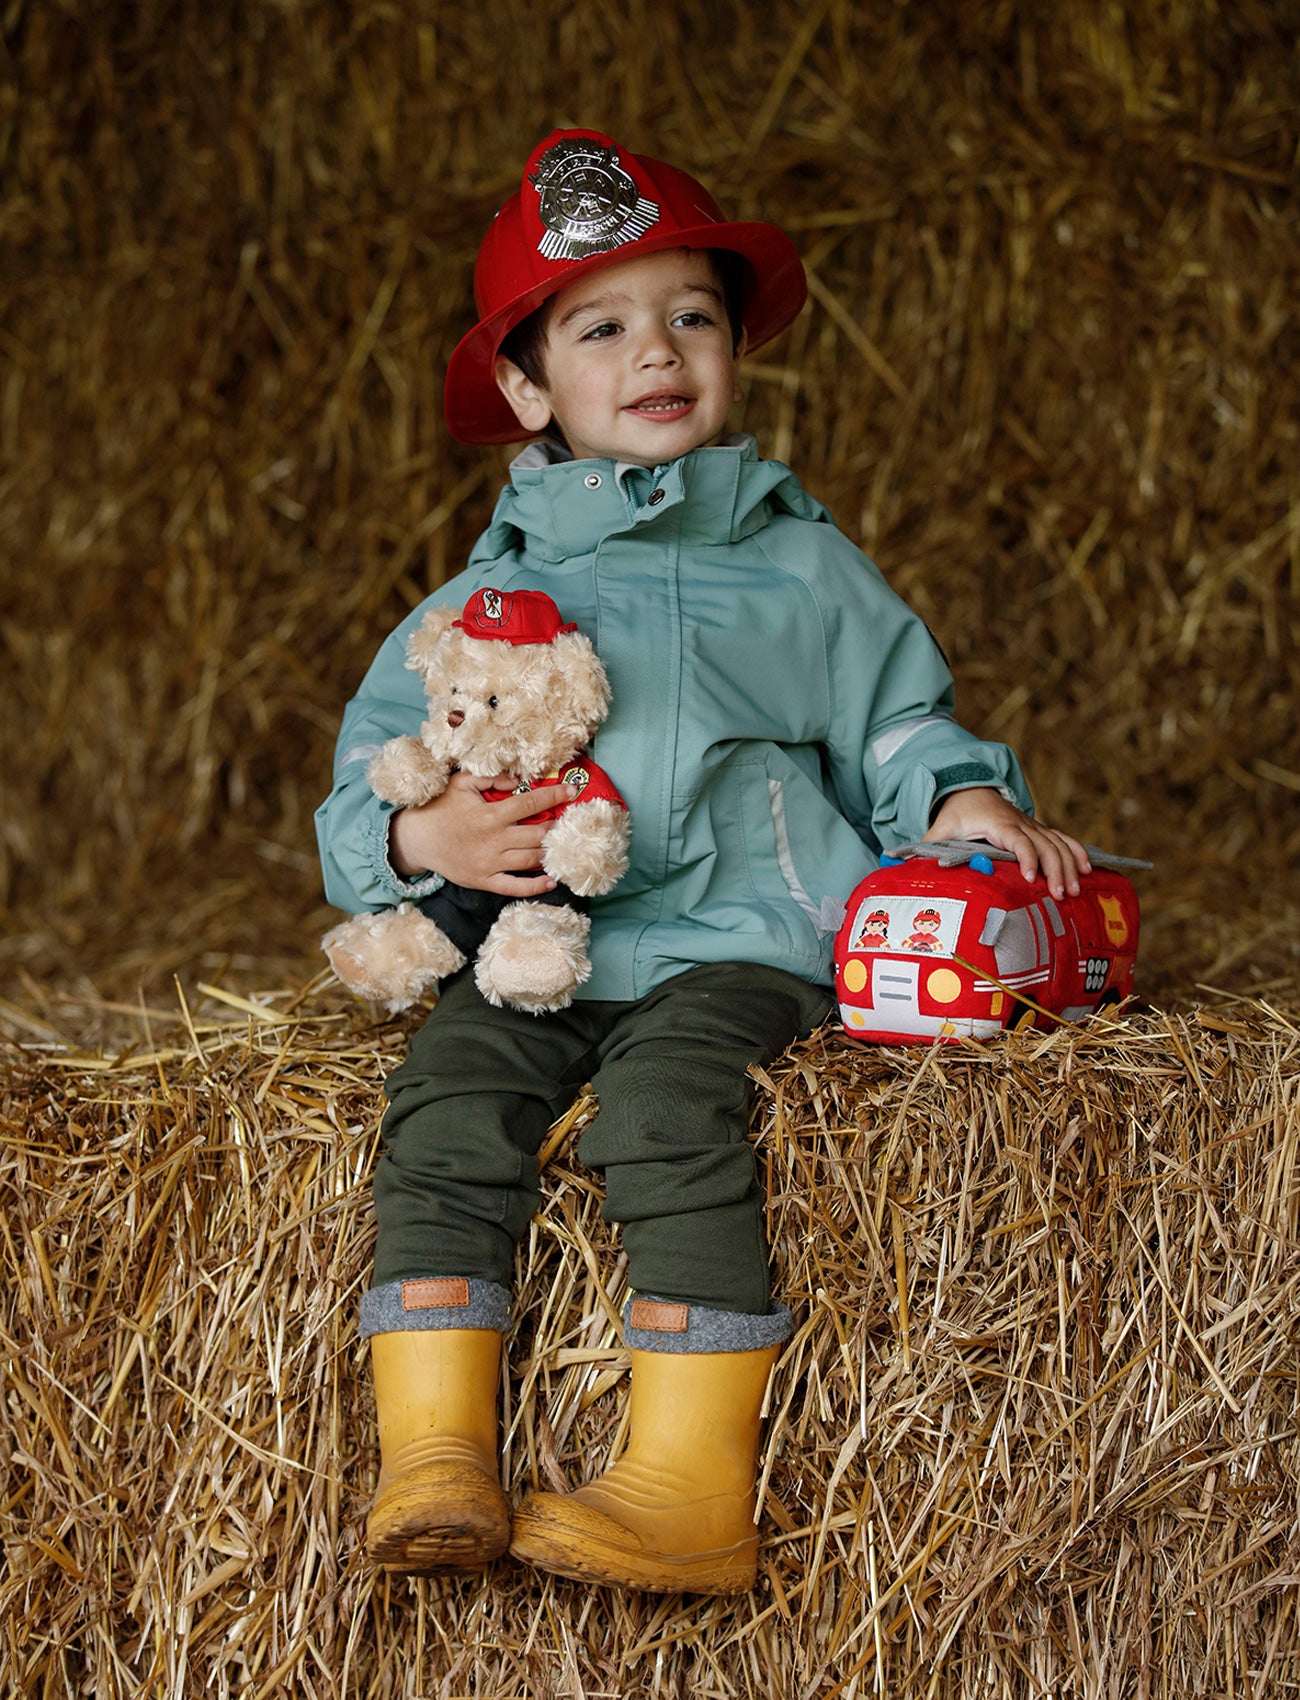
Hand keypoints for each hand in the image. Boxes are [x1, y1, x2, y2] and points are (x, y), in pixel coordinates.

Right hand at [388, 771, 577, 896]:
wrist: (416, 839)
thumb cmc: (440, 808)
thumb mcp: (461, 784)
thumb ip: (490, 779)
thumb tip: (518, 781)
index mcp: (490, 814)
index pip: (530, 803)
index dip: (554, 796)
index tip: (573, 792)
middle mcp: (494, 840)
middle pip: (537, 834)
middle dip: (558, 827)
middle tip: (572, 822)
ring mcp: (490, 862)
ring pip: (530, 859)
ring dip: (551, 853)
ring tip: (565, 846)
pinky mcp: (484, 879)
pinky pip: (514, 886)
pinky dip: (535, 886)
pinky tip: (552, 880)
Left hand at [925, 788, 1091, 898]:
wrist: (969, 788)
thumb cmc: (954, 814)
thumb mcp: (939, 830)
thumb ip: (927, 850)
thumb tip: (906, 870)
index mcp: (996, 822)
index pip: (1016, 839)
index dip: (1025, 857)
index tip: (1030, 878)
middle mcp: (1019, 822)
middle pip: (1044, 844)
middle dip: (1055, 869)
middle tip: (1059, 895)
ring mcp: (1032, 825)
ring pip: (1057, 842)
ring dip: (1069, 865)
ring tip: (1074, 891)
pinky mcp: (1038, 830)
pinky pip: (1063, 838)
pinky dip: (1076, 851)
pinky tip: (1088, 869)